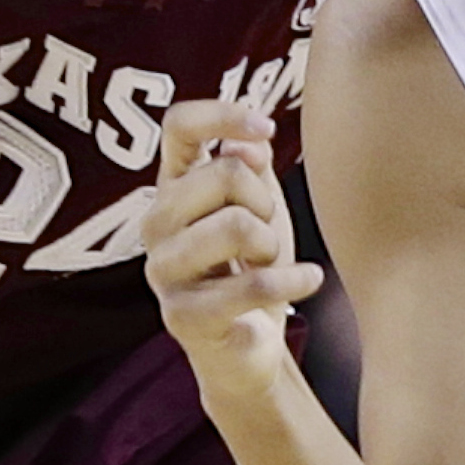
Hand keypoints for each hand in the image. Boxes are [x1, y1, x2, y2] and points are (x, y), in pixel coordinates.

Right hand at [144, 101, 323, 405]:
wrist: (250, 348)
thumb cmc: (252, 267)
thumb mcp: (259, 205)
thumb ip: (251, 165)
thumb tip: (248, 144)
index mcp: (172, 187)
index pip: (179, 126)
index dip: (223, 116)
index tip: (266, 129)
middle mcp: (156, 224)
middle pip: (223, 174)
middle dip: (265, 202)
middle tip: (266, 234)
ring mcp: (163, 272)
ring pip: (237, 225)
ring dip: (272, 245)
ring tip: (269, 263)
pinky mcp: (182, 317)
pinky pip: (254, 283)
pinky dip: (294, 280)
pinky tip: (309, 280)